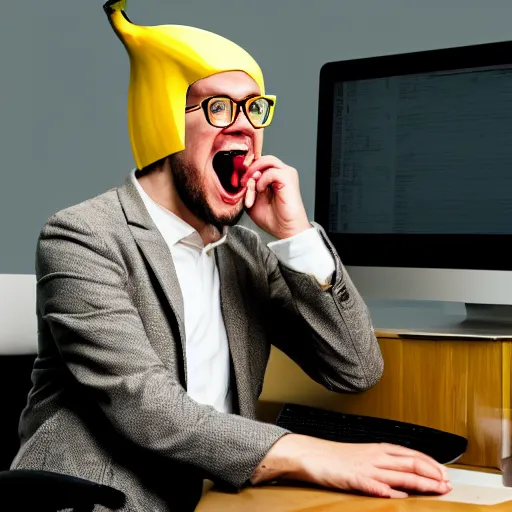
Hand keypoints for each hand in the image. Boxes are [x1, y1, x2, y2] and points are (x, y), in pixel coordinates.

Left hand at [242, 156, 310, 239]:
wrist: (286, 230)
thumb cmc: (273, 218)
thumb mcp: (251, 201)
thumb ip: (247, 188)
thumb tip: (244, 177)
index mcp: (272, 177)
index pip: (257, 163)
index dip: (246, 169)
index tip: (238, 181)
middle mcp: (280, 172)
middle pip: (261, 158)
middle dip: (248, 168)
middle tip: (241, 182)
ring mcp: (286, 173)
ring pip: (265, 160)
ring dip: (253, 173)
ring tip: (249, 188)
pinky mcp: (288, 178)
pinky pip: (270, 171)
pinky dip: (262, 180)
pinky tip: (261, 191)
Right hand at [251, 434, 451, 498]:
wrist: (312, 454)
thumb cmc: (336, 458)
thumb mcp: (364, 457)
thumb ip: (384, 468)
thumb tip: (402, 483)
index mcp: (379, 450)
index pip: (411, 455)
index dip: (431, 465)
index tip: (445, 474)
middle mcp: (376, 456)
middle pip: (410, 464)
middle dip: (432, 474)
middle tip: (448, 485)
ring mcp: (366, 467)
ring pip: (398, 475)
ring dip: (419, 483)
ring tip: (435, 490)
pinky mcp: (353, 478)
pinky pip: (373, 485)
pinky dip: (386, 491)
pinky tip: (397, 496)